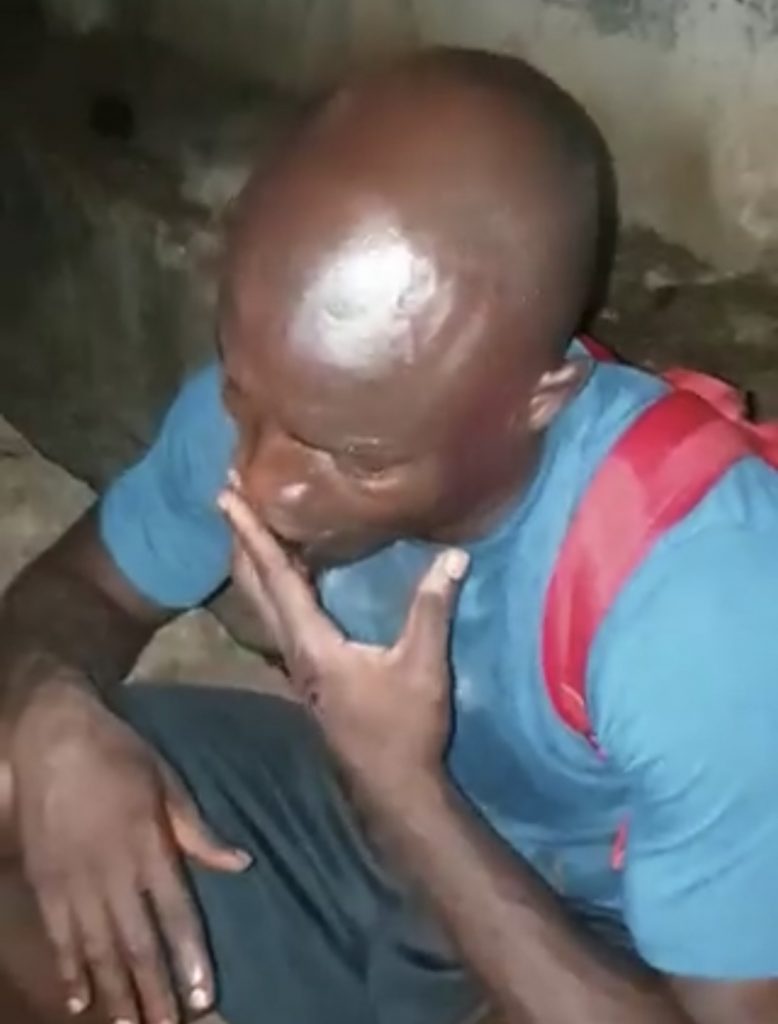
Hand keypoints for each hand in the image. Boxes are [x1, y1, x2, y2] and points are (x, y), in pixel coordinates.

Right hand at [9, 675, 250, 1023]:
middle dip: (154, 990)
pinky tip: (80, 1001)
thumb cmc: (119, 755)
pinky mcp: (45, 883)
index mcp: (149, 846)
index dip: (189, 956)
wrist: (52, 736)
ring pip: (98, 949)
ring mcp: (75, 881)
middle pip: (136, 943)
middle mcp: (113, 872)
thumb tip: (242, 863)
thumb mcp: (167, 782)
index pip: (175, 913)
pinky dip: (69, 970)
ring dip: (115, 992)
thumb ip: (199, 832)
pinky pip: (59, 936)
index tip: (202, 996)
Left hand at [219, 486, 468, 807]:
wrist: (393, 787)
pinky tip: (290, 575)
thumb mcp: (422, 666)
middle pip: (255, 585)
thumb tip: (453, 556)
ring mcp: (299, 665)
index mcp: (311, 643)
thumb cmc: (404, 728)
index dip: (252, 534)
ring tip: (247, 525)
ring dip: (253, 561)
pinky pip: (281, 616)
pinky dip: (275, 585)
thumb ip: (432, 609)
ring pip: (263, 602)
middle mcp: (294, 650)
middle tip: (225, 494)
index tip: (226, 496)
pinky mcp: (312, 673)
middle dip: (240, 539)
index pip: (275, 577)